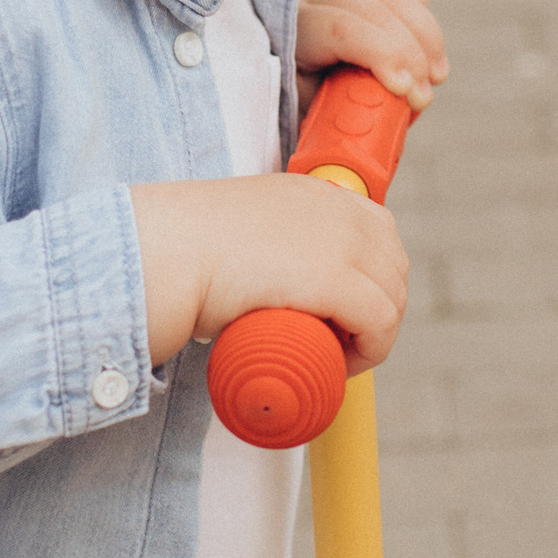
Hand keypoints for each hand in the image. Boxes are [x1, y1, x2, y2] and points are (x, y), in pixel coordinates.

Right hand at [131, 172, 408, 372]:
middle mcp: (338, 209)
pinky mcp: (335, 279)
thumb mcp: (241, 228)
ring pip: (391, 299)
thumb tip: (261, 275)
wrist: (164, 252)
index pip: (379, 232)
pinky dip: (370, 350)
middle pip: (394, 267)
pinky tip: (343, 364)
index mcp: (317, 192)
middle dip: (379, 308)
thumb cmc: (184, 249)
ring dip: (374, 333)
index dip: (372, 277)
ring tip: (336, 356)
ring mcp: (341, 242)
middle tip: (340, 341)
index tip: (345, 311)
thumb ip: (263, 240)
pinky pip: (380, 323)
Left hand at [296, 0, 445, 111]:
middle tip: (423, 96)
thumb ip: (337, 117)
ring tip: (436, 76)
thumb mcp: (307, 114)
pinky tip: (425, 38)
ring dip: (426, 35)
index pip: (339, 27)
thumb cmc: (302, 105)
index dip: (380, 52)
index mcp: (291, 30)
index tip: (405, 90)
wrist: (287, 78)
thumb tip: (370, 136)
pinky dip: (420, 2)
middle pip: (372, 8)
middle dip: (409, 53)